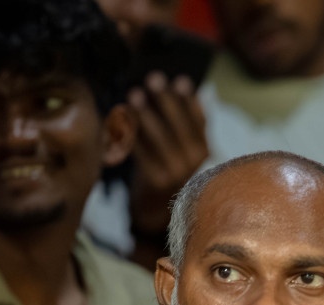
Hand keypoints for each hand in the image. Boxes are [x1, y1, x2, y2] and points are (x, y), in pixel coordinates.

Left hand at [127, 71, 209, 236]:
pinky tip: (121, 116)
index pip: (199, 119)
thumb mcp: (181, 146)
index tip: (179, 79)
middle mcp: (193, 161)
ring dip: (146, 114)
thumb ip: (183, 120)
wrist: (155, 206)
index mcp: (203, 149)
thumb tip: (181, 83)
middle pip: (181, 126)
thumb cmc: (164, 165)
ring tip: (134, 94)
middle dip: (167, 100)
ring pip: (160, 137)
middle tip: (153, 79)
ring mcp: (175, 172)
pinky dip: (129, 132)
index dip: (189, 99)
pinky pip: (141, 151)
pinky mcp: (155, 179)